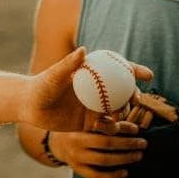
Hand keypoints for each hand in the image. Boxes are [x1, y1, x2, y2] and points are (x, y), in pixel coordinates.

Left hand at [22, 48, 154, 132]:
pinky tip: (103, 126)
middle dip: (135, 95)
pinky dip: (110, 127)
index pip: (118, 70)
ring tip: (116, 115)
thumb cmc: (41, 86)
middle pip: (124, 92)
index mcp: (92, 75)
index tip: (148, 74)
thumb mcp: (55, 75)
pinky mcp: (90, 124)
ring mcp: (94, 107)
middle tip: (135, 99)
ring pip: (118, 110)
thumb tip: (84, 49)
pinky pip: (106, 127)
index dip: (135, 70)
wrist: (30, 107)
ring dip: (124, 113)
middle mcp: (97, 91)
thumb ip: (69, 64)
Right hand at [48, 120, 147, 177]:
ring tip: (138, 155)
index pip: (105, 127)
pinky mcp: (78, 170)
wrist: (58, 143)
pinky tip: (125, 172)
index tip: (136, 129)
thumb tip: (130, 125)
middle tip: (143, 143)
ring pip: (104, 161)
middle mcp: (77, 142)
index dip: (122, 128)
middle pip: (106, 144)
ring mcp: (77, 158)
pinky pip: (97, 176)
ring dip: (124, 159)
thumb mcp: (86, 120)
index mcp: (79, 125)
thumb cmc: (77, 128)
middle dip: (128, 144)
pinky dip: (113, 176)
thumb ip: (104, 120)